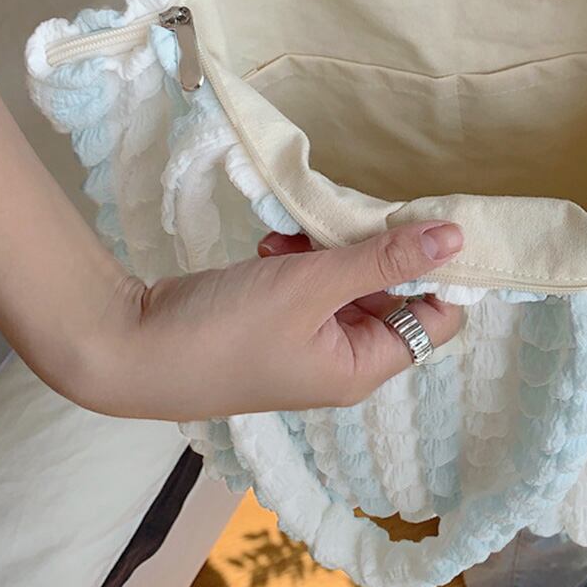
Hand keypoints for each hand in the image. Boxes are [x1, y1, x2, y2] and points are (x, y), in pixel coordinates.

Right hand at [101, 221, 463, 420]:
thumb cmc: (228, 328)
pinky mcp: (277, 318)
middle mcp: (344, 358)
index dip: (440, 272)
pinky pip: (311, 280)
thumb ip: (384, 258)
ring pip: (347, 278)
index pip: (436, 320)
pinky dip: (298, 258)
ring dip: (328, 249)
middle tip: (346, 220)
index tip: (428, 221)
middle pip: (390, 291)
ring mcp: (308, 338)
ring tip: (292, 240)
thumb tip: (455, 238)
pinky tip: (270, 246)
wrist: (130, 347)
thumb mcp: (313, 286)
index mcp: (364, 366)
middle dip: (369, 250)